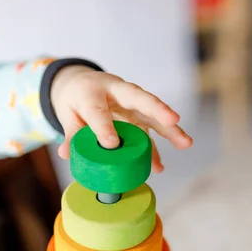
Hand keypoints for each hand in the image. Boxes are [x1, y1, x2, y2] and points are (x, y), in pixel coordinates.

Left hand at [50, 65, 192, 172]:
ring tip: (185, 143)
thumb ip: (70, 133)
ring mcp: (130, 104)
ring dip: (169, 129)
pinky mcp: (137, 116)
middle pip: (138, 98)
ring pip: (151, 115)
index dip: (105, 127)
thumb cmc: (76, 99)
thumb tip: (67, 155)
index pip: (99, 109)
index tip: (112, 145)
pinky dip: (153, 150)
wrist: (82, 84)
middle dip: (156, 109)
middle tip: (173, 120)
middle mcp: (116, 92)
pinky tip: (158, 166)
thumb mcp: (67, 113)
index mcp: (92, 91)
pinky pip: (147, 132)